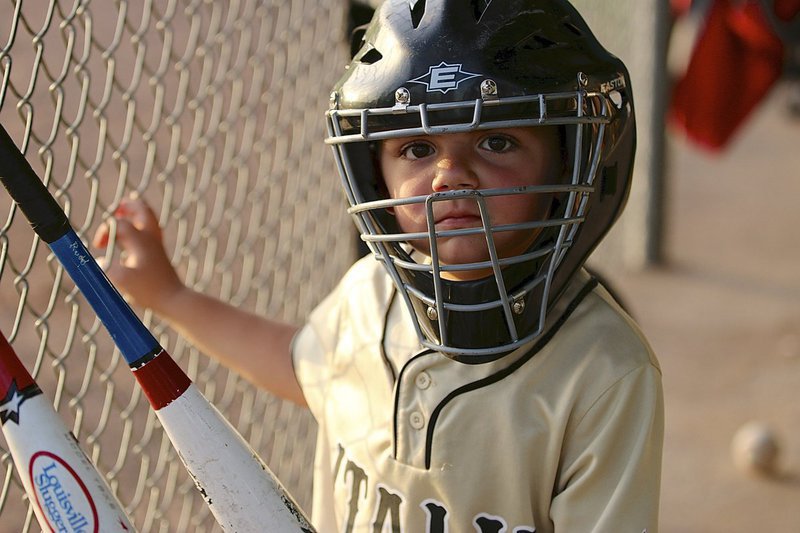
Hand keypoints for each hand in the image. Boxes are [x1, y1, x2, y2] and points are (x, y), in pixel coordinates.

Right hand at [93, 195, 183, 311]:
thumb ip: (107, 267)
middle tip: (118, 206)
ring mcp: (157, 246)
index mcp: (141, 241)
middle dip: (129, 206)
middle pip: (143, 210)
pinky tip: (133, 236)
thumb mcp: (122, 280)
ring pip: (149, 220)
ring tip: (124, 213)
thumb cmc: (149, 290)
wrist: (174, 299)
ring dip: (136, 214)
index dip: (104, 230)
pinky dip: (141, 227)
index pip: (119, 224)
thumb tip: (99, 260)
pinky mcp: (160, 255)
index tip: (98, 247)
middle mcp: (151, 239)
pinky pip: (151, 233)